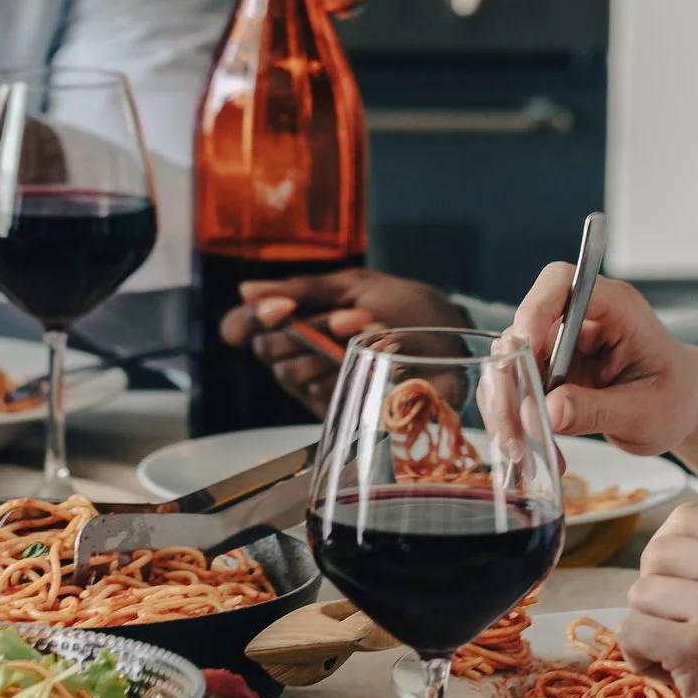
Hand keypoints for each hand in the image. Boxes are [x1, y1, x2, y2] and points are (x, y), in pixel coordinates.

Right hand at [220, 269, 470, 414]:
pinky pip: (323, 392)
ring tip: (371, 327)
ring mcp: (319, 384)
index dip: (247, 321)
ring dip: (331, 345)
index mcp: (297, 319)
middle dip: (303, 329)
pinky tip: (379, 354)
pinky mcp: (342, 411)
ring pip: (292, 372)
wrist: (454, 336)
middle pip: (267, 349)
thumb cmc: (406, 307)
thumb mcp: (356, 287)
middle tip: (347, 316)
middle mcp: (299, 354)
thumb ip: (305, 289)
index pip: (244, 326)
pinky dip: (350, 368)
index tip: (275, 310)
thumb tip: (245, 290)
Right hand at [512, 263, 697, 454]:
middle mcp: (580, 319)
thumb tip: (548, 411)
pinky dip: (517, 422)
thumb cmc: (676, 397)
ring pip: (509, 365)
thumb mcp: (645, 413)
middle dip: (512, 384)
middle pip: (522, 332)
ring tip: (527, 455)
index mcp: (615, 308)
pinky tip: (537, 453)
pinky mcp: (547, 369)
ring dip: (509, 411)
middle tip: (518, 434)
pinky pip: (516, 388)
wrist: (683, 405)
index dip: (534, 309)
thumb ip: (597, 411)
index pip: (562, 284)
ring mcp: (559, 344)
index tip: (524, 350)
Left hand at [620, 486, 697, 697]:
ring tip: (684, 661)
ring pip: (640, 594)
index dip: (673, 559)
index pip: (689, 519)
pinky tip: (673, 678)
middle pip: (657, 554)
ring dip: (649, 631)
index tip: (688, 597)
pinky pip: (631, 632)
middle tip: (682, 633)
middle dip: (657, 595)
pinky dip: (640, 658)